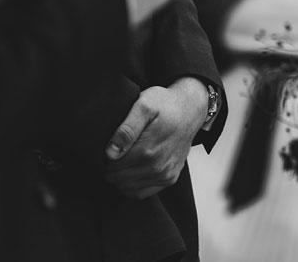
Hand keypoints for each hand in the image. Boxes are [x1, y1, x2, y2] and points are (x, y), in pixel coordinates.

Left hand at [104, 80, 206, 198]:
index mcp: (148, 150)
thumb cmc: (166, 104)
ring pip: (129, 188)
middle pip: (120, 179)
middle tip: (114, 153)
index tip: (110, 147)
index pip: (113, 167)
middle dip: (112, 169)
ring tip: (122, 161)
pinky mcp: (170, 178)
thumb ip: (126, 129)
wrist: (191, 109)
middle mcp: (158, 167)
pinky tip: (131, 171)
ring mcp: (165, 175)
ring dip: (120, 178)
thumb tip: (110, 153)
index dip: (106, 159)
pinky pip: (142, 193)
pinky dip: (132, 186)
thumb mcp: (144, 105)